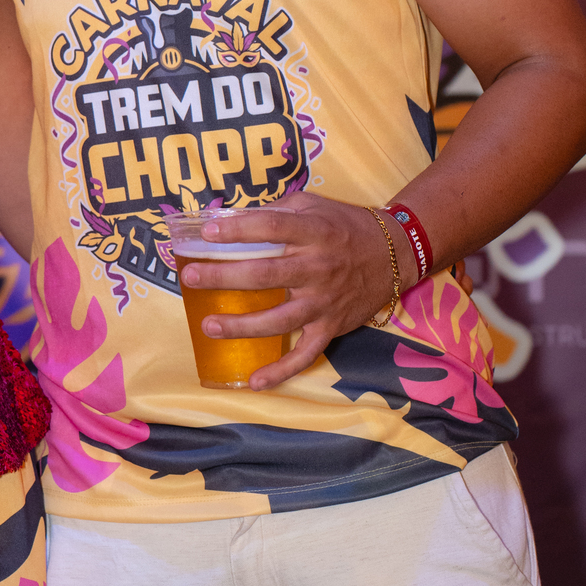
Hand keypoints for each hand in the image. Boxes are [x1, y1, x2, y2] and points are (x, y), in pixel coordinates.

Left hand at [179, 193, 415, 388]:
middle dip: (225, 277)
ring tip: (209, 325)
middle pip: (266, 274)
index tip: (207, 232)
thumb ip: (276, 211)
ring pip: (280, 319)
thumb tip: (230, 218)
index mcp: (314, 232)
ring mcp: (324, 301)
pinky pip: (306, 354)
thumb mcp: (313, 205)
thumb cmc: (345, 226)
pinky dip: (282, 371)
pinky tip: (255, 380)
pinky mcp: (331, 326)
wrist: (394, 254)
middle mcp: (319, 268)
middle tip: (191, 278)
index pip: (272, 228)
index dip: (239, 229)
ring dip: (243, 325)